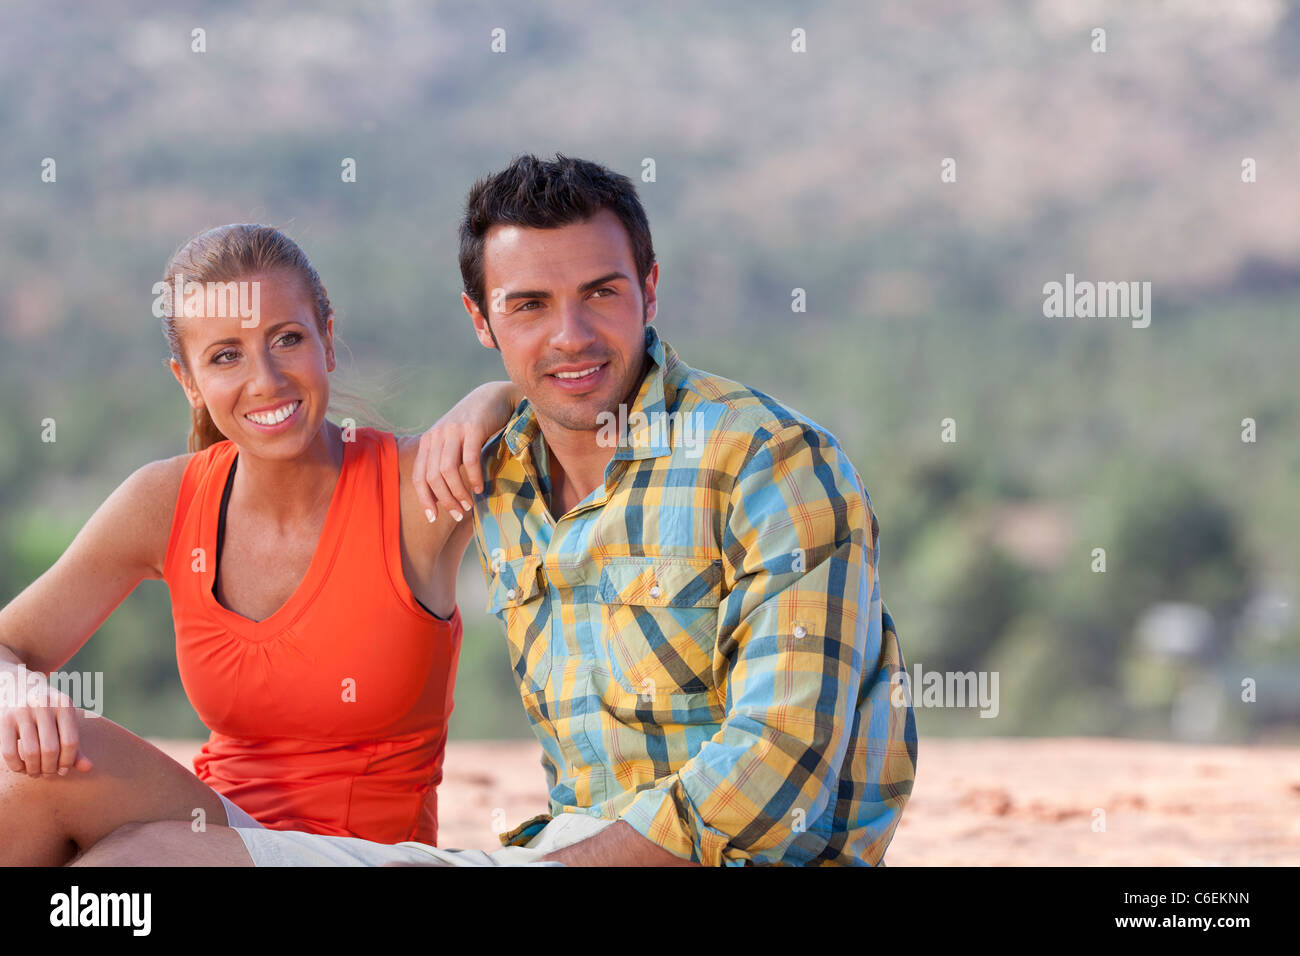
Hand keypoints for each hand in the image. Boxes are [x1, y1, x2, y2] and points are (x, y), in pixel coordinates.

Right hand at [0, 662, 93, 775]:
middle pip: (51, 749)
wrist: (16, 683)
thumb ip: (73, 743)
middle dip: (50, 768)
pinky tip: (20, 768)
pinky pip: (9, 751)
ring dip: (33, 769)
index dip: (67, 761)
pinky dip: (16, 766)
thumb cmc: (46, 708)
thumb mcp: (63, 718)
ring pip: (31, 752)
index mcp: (64, 704)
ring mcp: (22, 711)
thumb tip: (89, 768)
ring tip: (35, 772)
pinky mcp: (4, 719)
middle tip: (47, 773)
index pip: (70, 742)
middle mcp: (44, 705)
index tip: (63, 770)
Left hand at [412, 381, 519, 522]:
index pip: (418, 476)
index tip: (432, 518)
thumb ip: (444, 461)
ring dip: (458, 493)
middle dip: (444, 501)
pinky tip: (479, 488)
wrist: (493, 397)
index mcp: (428, 441)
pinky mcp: (472, 428)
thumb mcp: (452, 441)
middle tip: (458, 515)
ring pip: (447, 471)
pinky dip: (473, 477)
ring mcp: (453, 431)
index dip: (424, 499)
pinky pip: (469, 460)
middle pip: (432, 477)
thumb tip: (441, 496)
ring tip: (469, 505)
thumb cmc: (474, 425)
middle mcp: (436, 435)